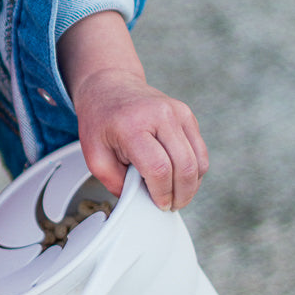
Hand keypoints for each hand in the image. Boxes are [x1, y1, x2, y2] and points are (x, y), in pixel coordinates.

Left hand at [57, 11, 208, 209]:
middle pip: (184, 165)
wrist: (110, 87)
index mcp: (133, 126)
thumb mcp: (94, 157)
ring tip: (178, 197)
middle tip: (172, 207)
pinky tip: (181, 180)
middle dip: (181, 193)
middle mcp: (161, 116)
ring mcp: (178, 112)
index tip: (160, 205)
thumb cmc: (100, 124)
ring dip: (191, 184)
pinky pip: (199, 149)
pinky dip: (194, 169)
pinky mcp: (187, 114)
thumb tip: (139, 202)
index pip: (158, 168)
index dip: (162, 193)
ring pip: (197, 159)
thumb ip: (115, 182)